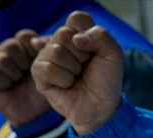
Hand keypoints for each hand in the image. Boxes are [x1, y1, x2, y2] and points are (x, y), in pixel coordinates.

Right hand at [0, 29, 49, 125]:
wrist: (37, 112)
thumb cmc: (46, 89)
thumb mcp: (53, 68)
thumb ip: (50, 50)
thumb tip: (35, 40)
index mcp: (24, 46)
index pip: (25, 36)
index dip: (34, 50)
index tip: (40, 63)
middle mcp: (7, 51)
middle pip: (12, 45)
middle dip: (25, 62)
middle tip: (29, 73)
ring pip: (2, 58)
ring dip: (15, 73)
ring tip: (19, 80)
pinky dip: (4, 81)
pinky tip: (9, 86)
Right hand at [31, 11, 123, 134]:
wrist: (101, 105)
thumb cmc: (105, 80)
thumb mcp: (113, 55)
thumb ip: (101, 36)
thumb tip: (75, 38)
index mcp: (76, 33)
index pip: (77, 18)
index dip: (88, 34)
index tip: (94, 51)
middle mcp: (59, 42)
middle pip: (63, 34)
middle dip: (81, 55)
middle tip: (85, 67)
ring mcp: (47, 56)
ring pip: (56, 51)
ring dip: (73, 69)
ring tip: (77, 77)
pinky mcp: (38, 73)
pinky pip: (47, 68)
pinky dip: (64, 80)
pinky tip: (67, 85)